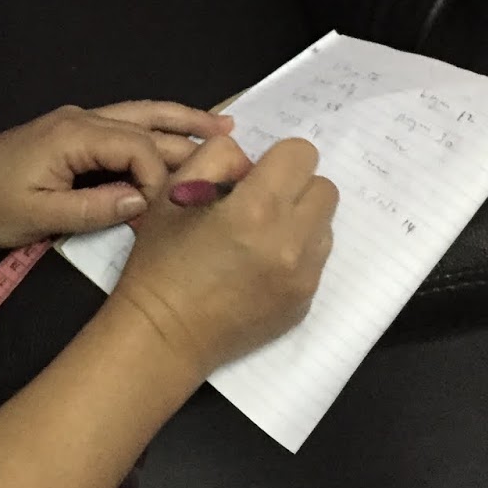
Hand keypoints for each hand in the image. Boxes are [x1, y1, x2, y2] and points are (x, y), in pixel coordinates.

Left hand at [0, 101, 233, 248]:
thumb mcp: (36, 216)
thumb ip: (92, 208)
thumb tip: (143, 203)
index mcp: (76, 136)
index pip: (137, 149)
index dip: (161, 177)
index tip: (174, 207)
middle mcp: (84, 119)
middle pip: (148, 123)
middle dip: (191, 135)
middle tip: (238, 148)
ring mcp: (82, 121)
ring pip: (142, 114)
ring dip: (181, 121)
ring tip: (224, 127)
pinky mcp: (79, 130)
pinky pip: (129, 122)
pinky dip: (160, 125)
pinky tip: (181, 131)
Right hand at [111, 134, 336, 379]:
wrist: (165, 333)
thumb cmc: (162, 260)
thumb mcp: (174, 191)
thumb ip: (218, 157)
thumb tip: (251, 163)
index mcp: (256, 207)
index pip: (302, 154)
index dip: (277, 158)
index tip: (255, 175)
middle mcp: (290, 240)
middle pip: (325, 187)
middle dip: (295, 187)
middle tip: (260, 203)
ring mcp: (303, 276)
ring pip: (326, 225)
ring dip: (300, 221)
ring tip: (261, 237)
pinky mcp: (305, 301)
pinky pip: (317, 260)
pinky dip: (297, 254)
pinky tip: (261, 267)